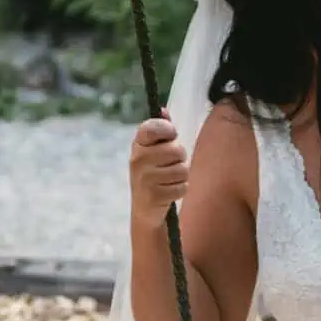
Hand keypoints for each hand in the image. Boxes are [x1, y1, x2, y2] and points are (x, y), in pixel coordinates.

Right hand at [130, 114, 188, 231]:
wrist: (144, 209)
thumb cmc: (153, 173)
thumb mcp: (152, 151)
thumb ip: (159, 131)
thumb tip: (163, 111)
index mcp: (138, 145)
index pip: (152, 127)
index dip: (167, 129)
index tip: (171, 135)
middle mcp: (138, 159)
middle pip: (176, 150)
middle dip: (180, 158)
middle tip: (171, 164)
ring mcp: (145, 178)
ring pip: (182, 169)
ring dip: (181, 175)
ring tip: (170, 179)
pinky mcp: (154, 195)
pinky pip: (182, 186)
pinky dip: (180, 190)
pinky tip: (169, 192)